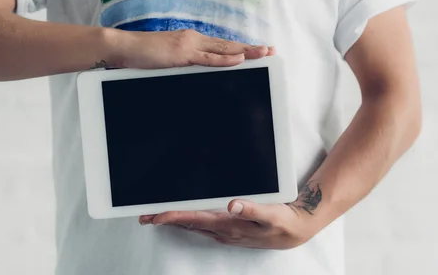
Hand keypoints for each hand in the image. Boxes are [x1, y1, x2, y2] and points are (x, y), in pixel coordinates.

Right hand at [109, 28, 274, 68]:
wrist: (124, 47)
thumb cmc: (141, 55)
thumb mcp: (166, 59)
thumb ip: (182, 63)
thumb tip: (192, 69)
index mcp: (190, 41)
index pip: (220, 46)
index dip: (240, 48)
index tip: (256, 50)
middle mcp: (193, 40)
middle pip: (227, 46)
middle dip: (250, 49)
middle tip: (271, 50)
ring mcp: (188, 46)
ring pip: (223, 50)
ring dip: (245, 52)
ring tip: (264, 53)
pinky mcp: (181, 55)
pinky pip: (207, 58)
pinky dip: (225, 59)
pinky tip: (239, 59)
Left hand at [138, 196, 321, 249]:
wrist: (294, 232)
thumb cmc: (282, 222)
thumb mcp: (271, 214)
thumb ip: (252, 209)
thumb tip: (232, 204)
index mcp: (230, 225)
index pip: (195, 219)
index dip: (174, 216)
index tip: (156, 215)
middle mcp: (224, 231)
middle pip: (188, 224)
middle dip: (165, 220)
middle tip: (143, 216)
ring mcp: (225, 233)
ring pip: (193, 226)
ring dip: (173, 221)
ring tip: (155, 217)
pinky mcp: (228, 231)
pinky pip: (202, 226)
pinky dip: (187, 221)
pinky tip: (182, 217)